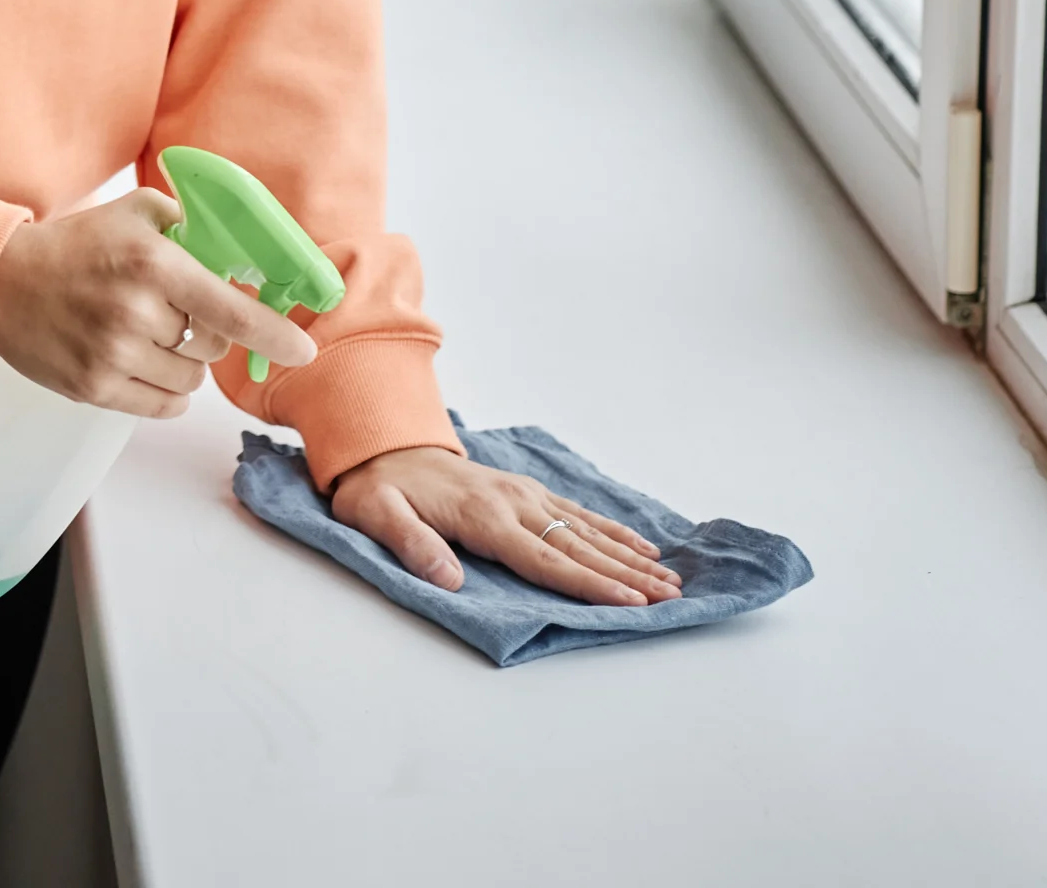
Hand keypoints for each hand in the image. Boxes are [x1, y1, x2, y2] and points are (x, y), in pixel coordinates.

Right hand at [0, 190, 317, 418]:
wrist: (1, 281)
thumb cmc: (76, 246)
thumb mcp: (134, 213)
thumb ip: (190, 225)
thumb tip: (243, 253)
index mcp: (151, 265)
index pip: (230, 310)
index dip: (273, 335)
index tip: (303, 351)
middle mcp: (135, 313)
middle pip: (212, 348)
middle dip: (204, 333)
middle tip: (170, 312)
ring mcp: (112, 356)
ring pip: (190, 382)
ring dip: (182, 363)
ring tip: (145, 335)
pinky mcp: (94, 389)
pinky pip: (163, 406)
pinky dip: (165, 391)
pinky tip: (140, 362)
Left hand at [329, 445, 683, 606]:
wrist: (378, 445)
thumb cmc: (376, 489)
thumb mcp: (376, 516)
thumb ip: (411, 545)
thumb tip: (447, 580)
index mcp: (483, 517)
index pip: (544, 559)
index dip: (587, 584)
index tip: (628, 602)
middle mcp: (513, 503)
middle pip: (578, 546)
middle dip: (627, 574)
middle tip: (670, 598)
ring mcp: (523, 494)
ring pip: (586, 530)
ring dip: (631, 555)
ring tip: (671, 579)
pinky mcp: (525, 492)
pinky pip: (577, 512)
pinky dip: (614, 530)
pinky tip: (642, 546)